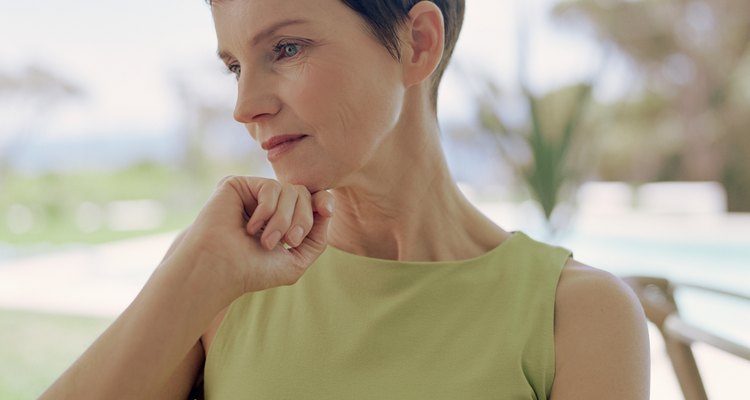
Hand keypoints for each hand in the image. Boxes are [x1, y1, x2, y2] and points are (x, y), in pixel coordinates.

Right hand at [172, 176, 333, 296]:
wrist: (221, 270)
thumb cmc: (253, 270)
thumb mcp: (297, 260)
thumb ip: (318, 237)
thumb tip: (326, 207)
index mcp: (282, 219)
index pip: (311, 200)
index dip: (324, 200)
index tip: (327, 210)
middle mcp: (269, 203)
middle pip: (304, 194)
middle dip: (302, 220)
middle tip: (287, 242)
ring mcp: (253, 193)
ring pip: (290, 190)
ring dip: (283, 220)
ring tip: (266, 241)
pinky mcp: (238, 185)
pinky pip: (270, 187)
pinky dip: (267, 211)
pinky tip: (251, 228)